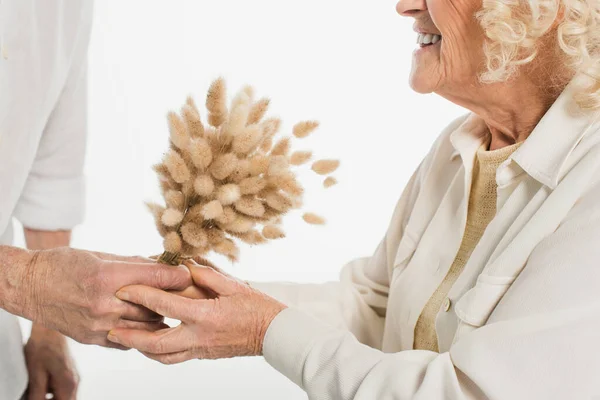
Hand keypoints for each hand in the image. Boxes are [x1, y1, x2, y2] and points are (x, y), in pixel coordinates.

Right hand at [4, 247, 191, 347]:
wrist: (29, 287)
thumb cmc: (64, 264)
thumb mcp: (101, 255)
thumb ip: (135, 264)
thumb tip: (165, 264)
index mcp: (107, 277)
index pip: (156, 278)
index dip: (178, 276)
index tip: (188, 274)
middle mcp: (104, 304)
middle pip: (155, 304)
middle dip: (171, 296)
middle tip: (182, 291)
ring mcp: (99, 325)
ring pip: (146, 325)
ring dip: (158, 315)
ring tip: (164, 305)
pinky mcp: (93, 339)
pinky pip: (129, 340)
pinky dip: (140, 330)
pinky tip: (143, 320)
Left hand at [24, 324, 78, 399]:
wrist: (50, 328)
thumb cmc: (43, 345)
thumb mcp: (35, 374)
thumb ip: (38, 394)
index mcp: (68, 383)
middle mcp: (75, 381)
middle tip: (37, 395)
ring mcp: (74, 376)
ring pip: (64, 396)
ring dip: (52, 396)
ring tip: (39, 387)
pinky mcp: (69, 372)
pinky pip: (63, 388)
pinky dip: (53, 389)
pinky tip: (44, 381)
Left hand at [107, 261, 286, 363]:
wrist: (273, 334)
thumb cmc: (256, 306)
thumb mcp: (233, 284)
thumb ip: (206, 275)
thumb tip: (183, 266)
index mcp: (205, 315)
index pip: (165, 305)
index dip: (141, 295)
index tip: (123, 289)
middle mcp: (198, 336)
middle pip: (155, 342)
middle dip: (130, 336)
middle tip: (111, 329)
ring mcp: (200, 349)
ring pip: (162, 356)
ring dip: (140, 348)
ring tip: (124, 339)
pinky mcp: (203, 355)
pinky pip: (174, 358)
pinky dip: (157, 353)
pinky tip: (149, 345)